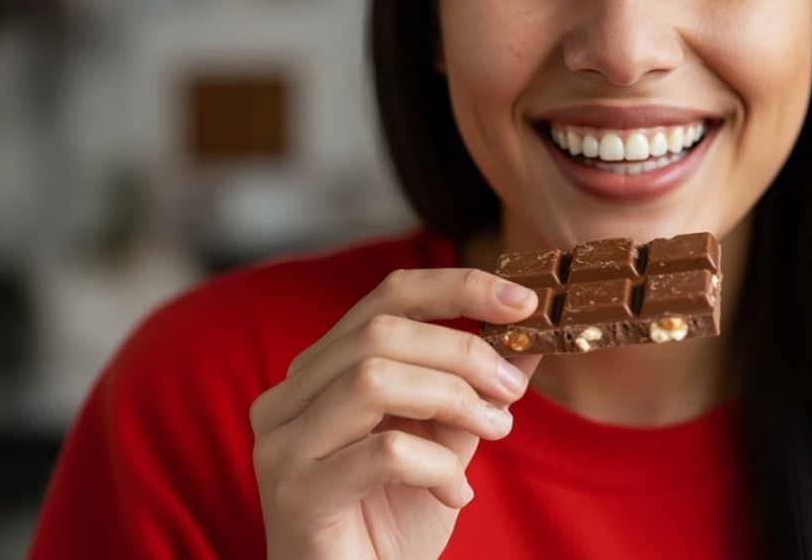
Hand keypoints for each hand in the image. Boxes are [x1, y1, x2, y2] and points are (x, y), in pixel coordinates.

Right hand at [250, 268, 540, 558]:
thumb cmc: (392, 524)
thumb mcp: (447, 444)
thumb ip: (474, 390)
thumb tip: (528, 338)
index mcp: (322, 372)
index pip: (387, 297)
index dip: (458, 287)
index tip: (522, 301)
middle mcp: (289, 397)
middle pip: (381, 331)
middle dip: (464, 351)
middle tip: (512, 389)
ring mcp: (284, 443)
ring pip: (373, 378)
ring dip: (453, 399)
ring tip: (494, 430)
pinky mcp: (296, 493)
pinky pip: (384, 452)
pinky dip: (438, 467)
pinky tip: (456, 494)